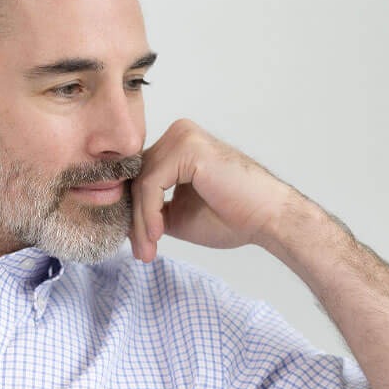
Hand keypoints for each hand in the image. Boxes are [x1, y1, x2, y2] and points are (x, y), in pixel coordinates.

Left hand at [128, 119, 297, 261]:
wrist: (267, 219)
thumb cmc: (231, 217)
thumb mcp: (177, 215)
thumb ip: (151, 210)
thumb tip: (122, 219)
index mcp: (177, 146)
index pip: (140, 178)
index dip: (135, 214)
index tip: (140, 247)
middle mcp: (178, 134)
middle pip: (136, 180)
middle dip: (135, 222)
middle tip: (143, 254)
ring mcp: (182, 137)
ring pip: (140, 184)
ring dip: (141, 223)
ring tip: (149, 250)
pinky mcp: (187, 147)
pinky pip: (151, 185)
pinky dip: (149, 214)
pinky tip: (158, 234)